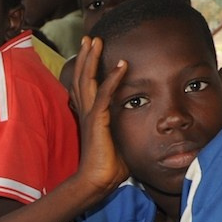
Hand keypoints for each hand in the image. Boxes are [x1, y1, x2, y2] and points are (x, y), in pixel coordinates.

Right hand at [71, 37, 130, 193]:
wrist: (96, 183)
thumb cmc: (108, 169)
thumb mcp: (118, 143)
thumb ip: (123, 131)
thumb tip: (139, 130)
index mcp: (90, 117)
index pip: (85, 87)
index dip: (86, 69)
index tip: (90, 53)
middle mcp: (87, 113)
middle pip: (82, 78)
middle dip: (86, 57)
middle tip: (90, 38)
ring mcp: (91, 116)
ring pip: (88, 80)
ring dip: (92, 59)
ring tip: (96, 41)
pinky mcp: (98, 121)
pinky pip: (105, 94)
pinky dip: (113, 78)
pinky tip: (121, 64)